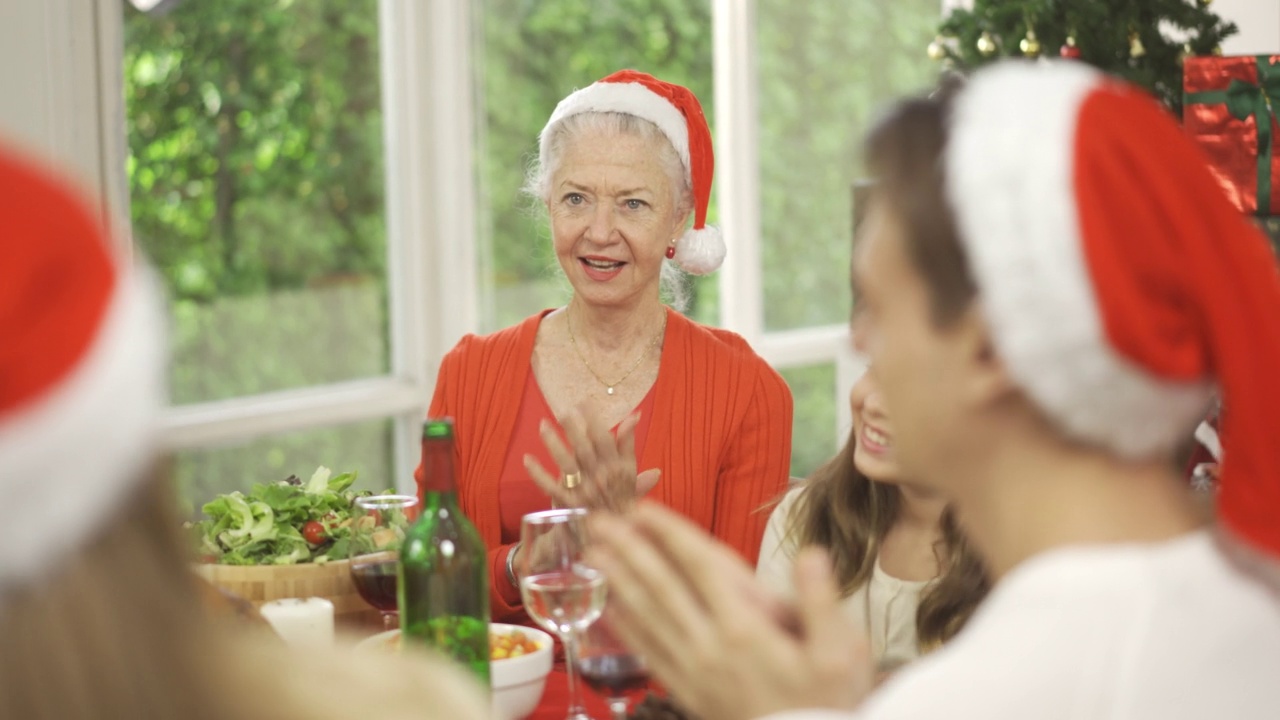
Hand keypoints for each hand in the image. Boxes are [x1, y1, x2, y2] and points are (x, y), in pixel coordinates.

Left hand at [523, 406, 660, 512]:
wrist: (615, 537)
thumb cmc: (622, 501)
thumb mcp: (631, 472)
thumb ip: (629, 444)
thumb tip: (633, 416)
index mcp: (617, 470)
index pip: (605, 439)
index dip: (594, 419)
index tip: (584, 403)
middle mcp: (600, 479)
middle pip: (584, 448)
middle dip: (572, 428)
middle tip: (562, 411)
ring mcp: (583, 492)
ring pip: (566, 464)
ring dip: (553, 444)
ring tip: (542, 426)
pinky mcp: (568, 505)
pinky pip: (550, 487)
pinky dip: (537, 473)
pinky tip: (527, 459)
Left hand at [587, 502, 872, 719]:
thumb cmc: (829, 700)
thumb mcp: (842, 651)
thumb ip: (822, 601)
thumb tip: (811, 554)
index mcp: (746, 627)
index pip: (700, 567)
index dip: (670, 533)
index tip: (644, 508)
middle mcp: (712, 644)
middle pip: (662, 586)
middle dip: (629, 549)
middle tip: (599, 519)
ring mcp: (695, 669)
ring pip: (648, 616)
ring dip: (618, 581)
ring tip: (593, 553)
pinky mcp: (688, 690)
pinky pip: (648, 653)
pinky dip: (625, 627)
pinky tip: (608, 608)